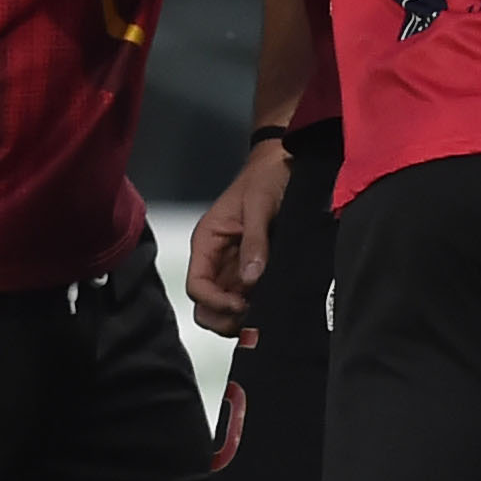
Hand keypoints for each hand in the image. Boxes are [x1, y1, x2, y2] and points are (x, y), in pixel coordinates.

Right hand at [188, 137, 294, 334]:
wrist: (283, 163)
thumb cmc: (266, 176)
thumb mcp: (260, 204)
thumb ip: (255, 241)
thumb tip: (251, 278)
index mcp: (206, 242)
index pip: (196, 286)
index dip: (216, 302)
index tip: (242, 305)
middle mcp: (215, 259)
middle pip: (205, 306)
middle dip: (224, 317)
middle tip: (254, 315)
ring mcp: (233, 268)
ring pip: (224, 308)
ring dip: (240, 317)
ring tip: (265, 310)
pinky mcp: (252, 270)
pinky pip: (246, 298)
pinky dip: (256, 308)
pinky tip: (273, 304)